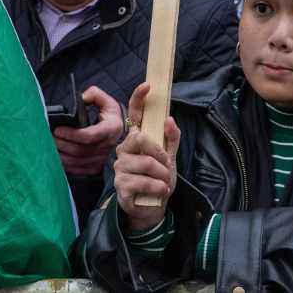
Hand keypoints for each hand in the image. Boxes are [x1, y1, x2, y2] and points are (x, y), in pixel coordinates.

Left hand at [53, 85, 122, 175]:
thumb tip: (82, 98)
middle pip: (79, 150)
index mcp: (111, 129)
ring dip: (60, 155)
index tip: (58, 129)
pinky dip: (64, 164)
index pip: (89, 136)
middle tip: (49, 136)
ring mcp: (101, 159)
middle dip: (61, 144)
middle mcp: (107, 146)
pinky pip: (76, 169)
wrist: (119, 133)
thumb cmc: (110, 116)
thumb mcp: (107, 101)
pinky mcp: (95, 167)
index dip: (72, 134)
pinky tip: (56, 156)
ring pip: (76, 161)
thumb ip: (94, 94)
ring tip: (50, 145)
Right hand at [114, 82, 180, 232]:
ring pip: (144, 163)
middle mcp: (124, 150)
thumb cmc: (159, 179)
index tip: (147, 86)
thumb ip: (171, 138)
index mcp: (136, 139)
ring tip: (165, 182)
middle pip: (139, 138)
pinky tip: (159, 191)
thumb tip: (169, 119)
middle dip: (158, 152)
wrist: (153, 207)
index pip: (134, 114)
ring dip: (161, 174)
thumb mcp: (170, 157)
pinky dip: (156, 187)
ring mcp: (120, 168)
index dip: (138, 99)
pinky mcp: (120, 186)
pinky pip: (141, 181)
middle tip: (166, 164)